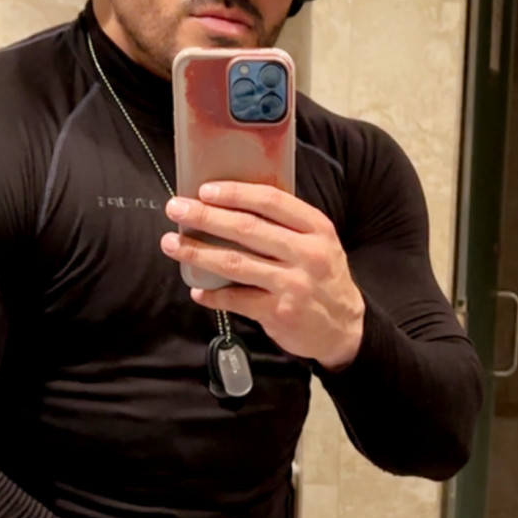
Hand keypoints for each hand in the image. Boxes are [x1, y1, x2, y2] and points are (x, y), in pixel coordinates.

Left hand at [161, 181, 365, 369]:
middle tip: (176, 208)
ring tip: (172, 244)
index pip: (272, 202)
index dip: (235, 193)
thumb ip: (286, 226)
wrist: (345, 328)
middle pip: (247, 229)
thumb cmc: (322, 278)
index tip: (205, 189)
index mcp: (316, 228)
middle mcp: (307, 254)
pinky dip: (213, 295)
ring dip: (198, 253)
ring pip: (236, 264)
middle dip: (205, 216)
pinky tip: (197, 290)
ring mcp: (293, 285)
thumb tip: (231, 207)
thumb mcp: (319, 243)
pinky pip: (237, 300)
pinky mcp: (279, 313)